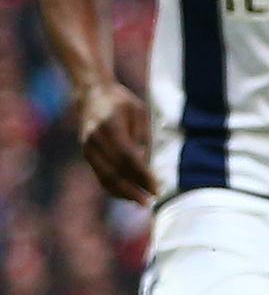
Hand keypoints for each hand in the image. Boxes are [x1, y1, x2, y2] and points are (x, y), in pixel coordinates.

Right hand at [73, 80, 153, 203]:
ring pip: (104, 176)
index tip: (156, 188)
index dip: (142, 175)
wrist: (91, 93)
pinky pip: (99, 174)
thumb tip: (143, 165)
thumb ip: (141, 136)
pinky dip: (112, 186)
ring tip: (140, 201)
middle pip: (114, 170)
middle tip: (149, 201)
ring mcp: (87, 147)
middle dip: (132, 189)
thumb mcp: (139, 111)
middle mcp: (95, 138)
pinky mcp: (86, 152)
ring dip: (123, 192)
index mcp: (110, 126)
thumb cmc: (121, 101)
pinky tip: (127, 194)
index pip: (128, 157)